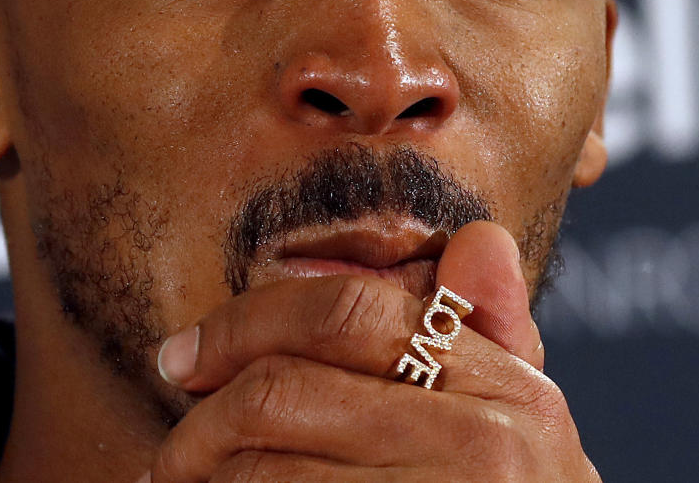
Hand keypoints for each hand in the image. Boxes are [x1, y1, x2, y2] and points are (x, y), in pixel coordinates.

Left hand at [150, 221, 599, 480]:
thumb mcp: (524, 413)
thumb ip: (493, 325)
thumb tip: (478, 238)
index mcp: (506, 385)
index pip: (344, 313)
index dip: (242, 324)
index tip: (185, 353)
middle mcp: (482, 449)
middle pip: (280, 394)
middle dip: (201, 418)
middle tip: (174, 445)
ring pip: (259, 472)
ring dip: (203, 477)